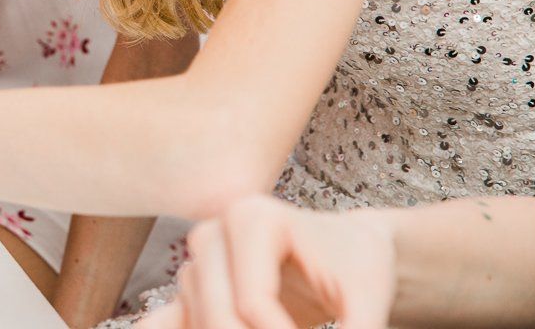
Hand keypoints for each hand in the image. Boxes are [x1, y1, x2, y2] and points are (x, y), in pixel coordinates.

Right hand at [138, 196, 394, 328]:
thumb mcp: (371, 298)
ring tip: (281, 325)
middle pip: (217, 314)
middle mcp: (212, 233)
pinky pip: (163, 322)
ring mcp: (195, 262)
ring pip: (196, 322)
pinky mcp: (189, 290)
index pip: (254, 303)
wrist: (345, 253)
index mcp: (252, 217)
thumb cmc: (358, 267)